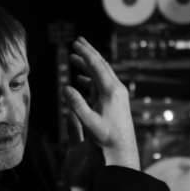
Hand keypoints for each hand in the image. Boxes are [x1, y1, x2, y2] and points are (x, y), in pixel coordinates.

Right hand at [63, 37, 139, 170]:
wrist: (123, 149)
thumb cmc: (106, 138)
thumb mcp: (89, 123)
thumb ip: (77, 105)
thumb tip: (66, 87)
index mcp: (111, 91)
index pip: (96, 66)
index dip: (85, 53)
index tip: (75, 43)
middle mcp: (116, 89)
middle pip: (101, 65)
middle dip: (89, 52)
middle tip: (78, 41)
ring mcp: (117, 95)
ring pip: (102, 74)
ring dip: (88, 65)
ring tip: (75, 58)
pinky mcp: (116, 102)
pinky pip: (101, 84)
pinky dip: (90, 79)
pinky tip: (81, 81)